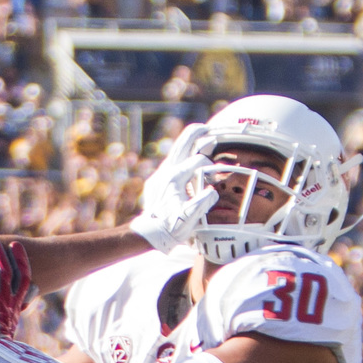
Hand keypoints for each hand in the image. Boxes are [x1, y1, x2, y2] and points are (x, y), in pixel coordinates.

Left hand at [131, 122, 219, 252]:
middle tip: (207, 128)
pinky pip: (169, 163)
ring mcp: (158, 176)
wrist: (148, 234)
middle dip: (195, 134)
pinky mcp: (154, 182)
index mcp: (175, 177)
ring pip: (174, 152)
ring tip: (199, 136)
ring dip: (187, 143)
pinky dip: (180, 157)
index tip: (215, 176)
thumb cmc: (170, 227)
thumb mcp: (190, 217)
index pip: (198, 160)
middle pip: (182, 145)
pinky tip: (185, 160)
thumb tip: (212, 190)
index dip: (210, 165)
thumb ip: (203, 202)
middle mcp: (165, 172)